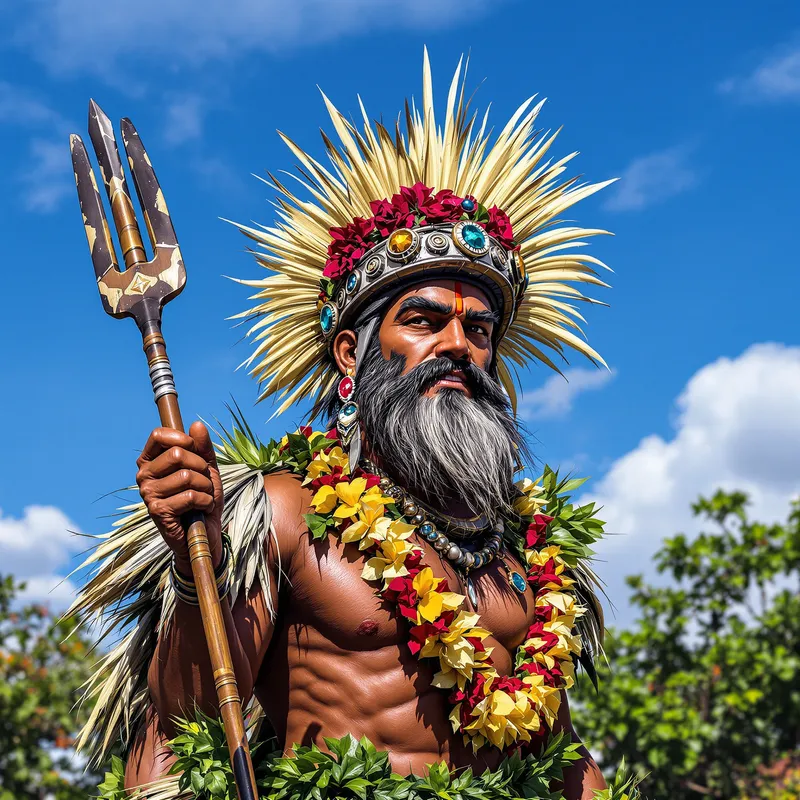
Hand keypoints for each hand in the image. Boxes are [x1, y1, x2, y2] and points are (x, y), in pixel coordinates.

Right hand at [135, 421, 222, 573]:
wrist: (205, 531)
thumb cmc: (203, 497)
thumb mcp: (207, 468)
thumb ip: (202, 447)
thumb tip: (196, 424)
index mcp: (151, 461)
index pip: (159, 434)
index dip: (183, 439)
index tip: (195, 450)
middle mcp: (144, 475)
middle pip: (177, 454)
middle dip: (201, 467)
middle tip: (204, 481)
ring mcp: (148, 494)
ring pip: (186, 476)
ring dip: (205, 487)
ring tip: (204, 496)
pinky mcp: (158, 511)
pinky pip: (190, 495)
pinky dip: (205, 501)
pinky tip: (202, 509)